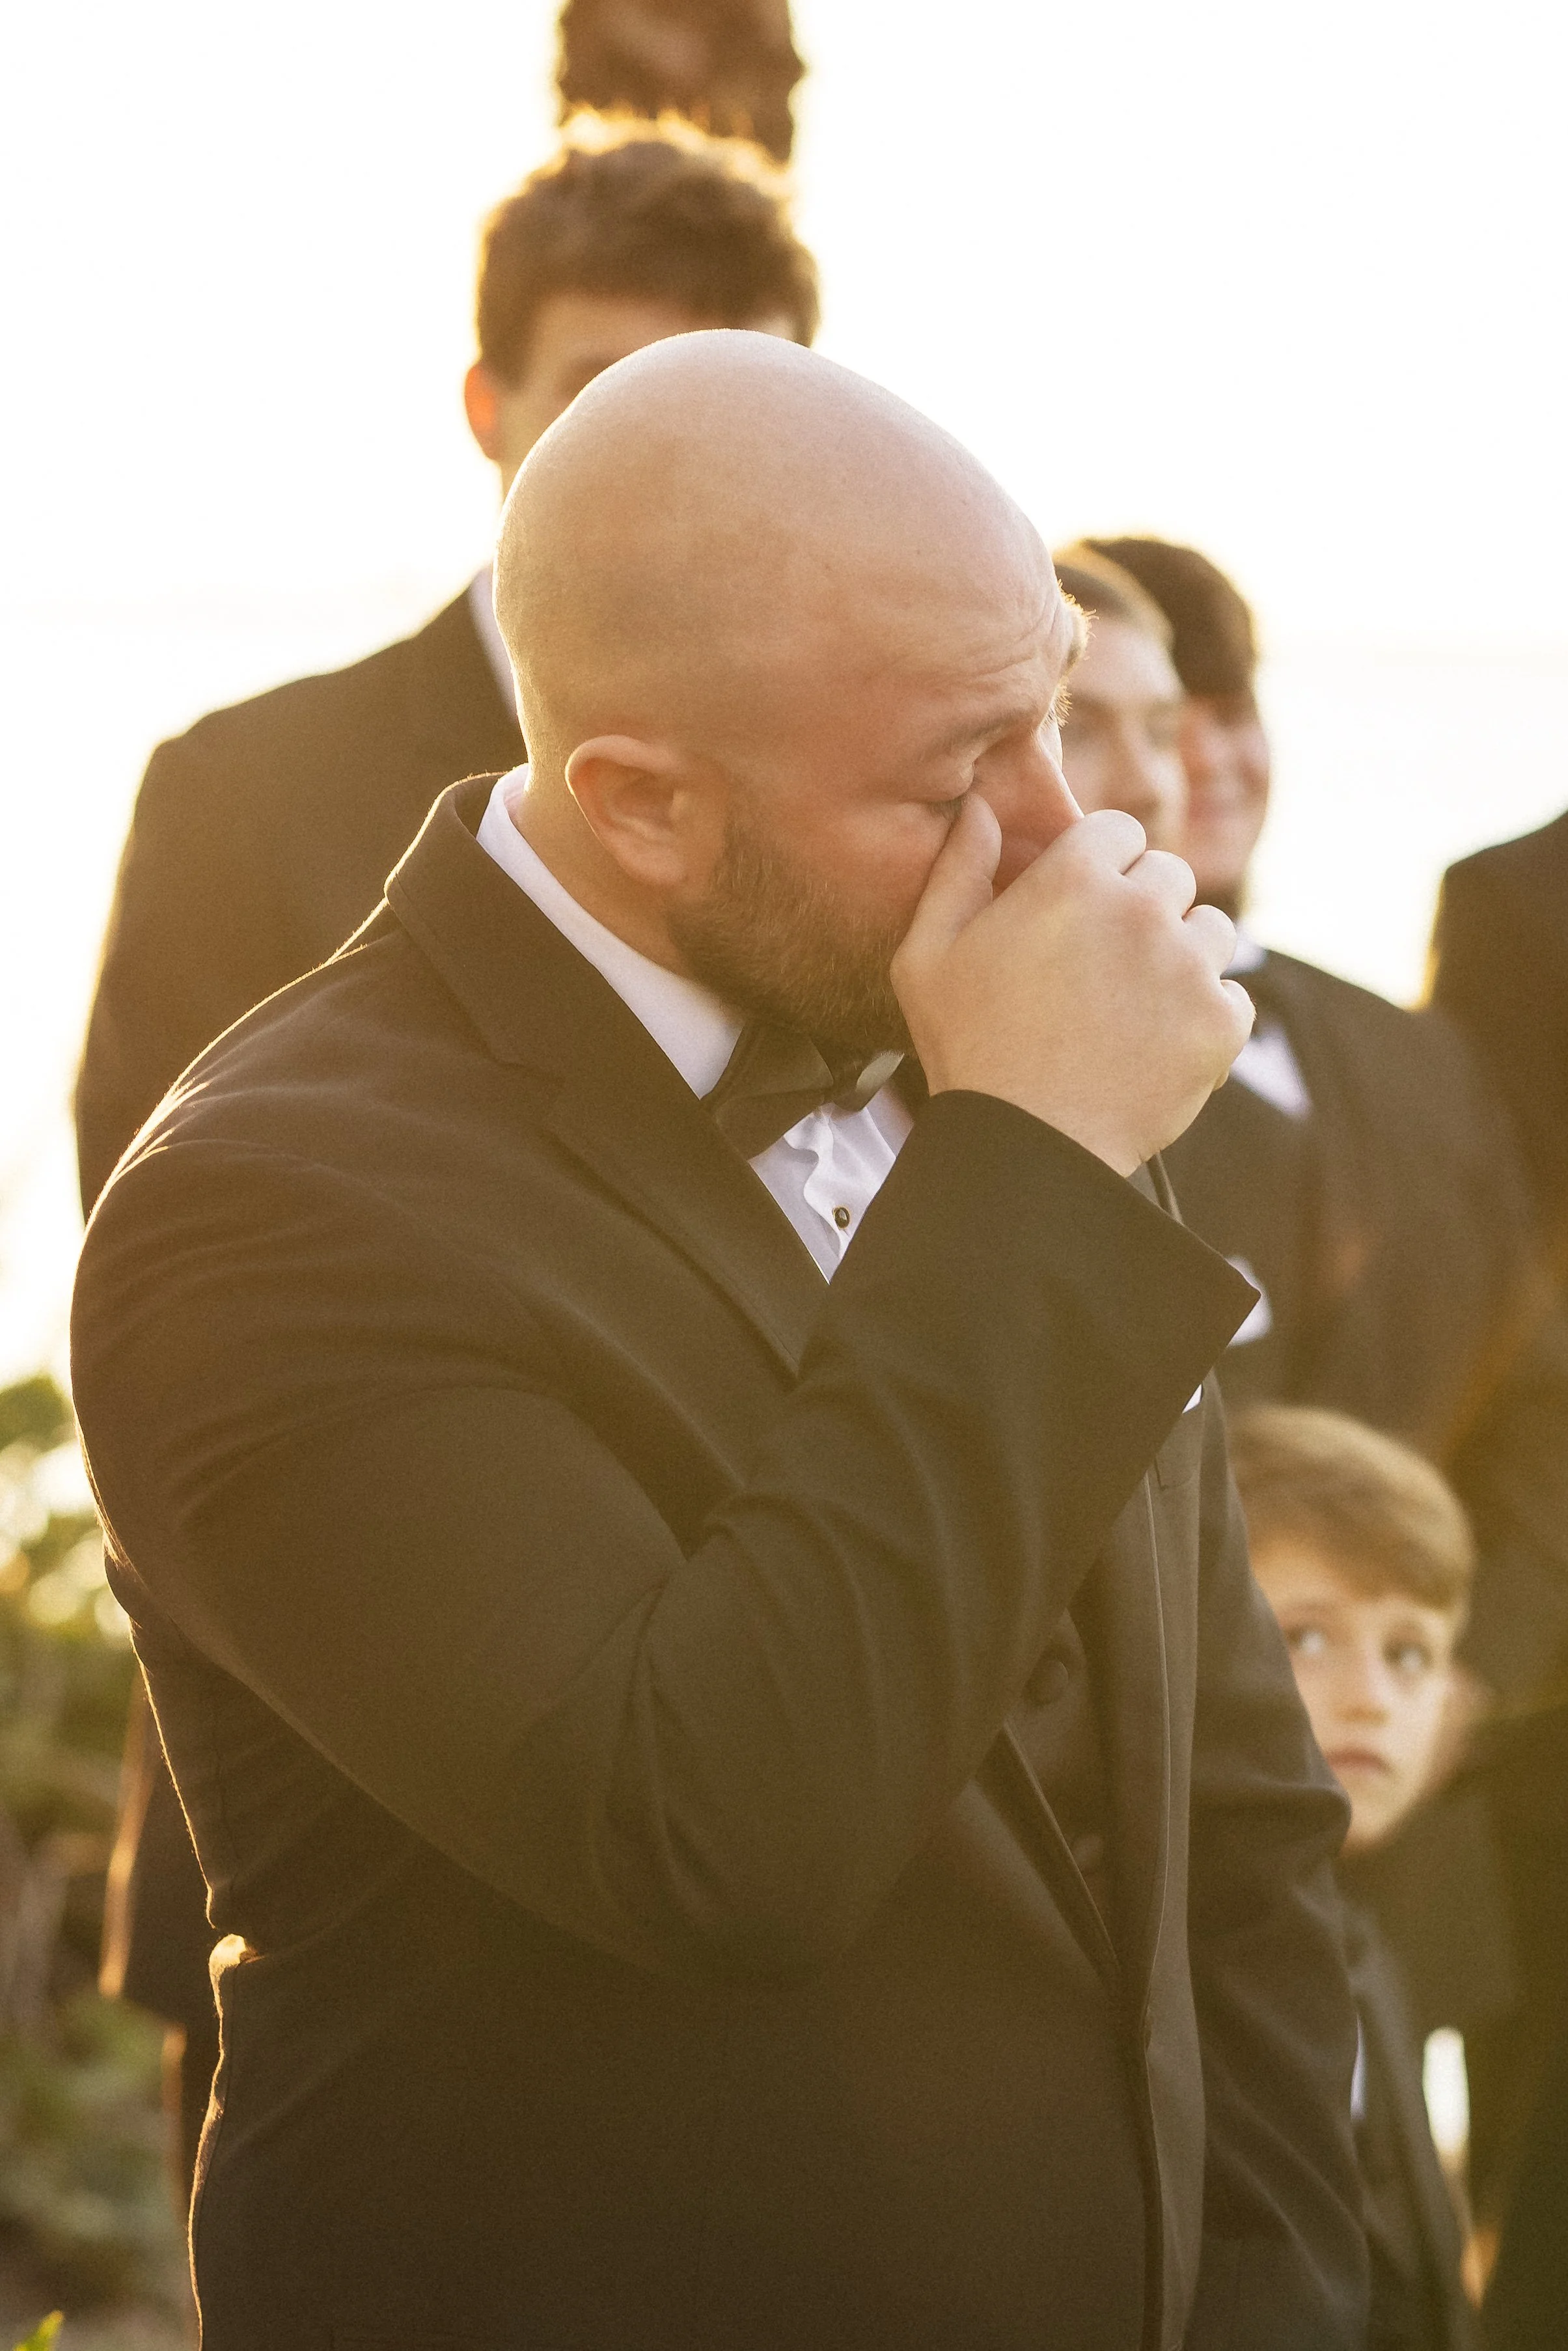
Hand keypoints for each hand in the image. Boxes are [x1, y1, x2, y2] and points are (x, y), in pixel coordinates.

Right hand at [892, 796, 1253, 1174]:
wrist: (1025, 1145)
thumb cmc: (969, 1050)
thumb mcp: (929, 955)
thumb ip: (957, 870)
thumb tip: (980, 808)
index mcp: (1072, 877)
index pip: (1119, 830)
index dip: (1101, 865)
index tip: (1085, 904)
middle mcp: (1141, 907)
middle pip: (1170, 874)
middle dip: (1144, 906)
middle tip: (1106, 962)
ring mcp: (1187, 964)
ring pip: (1213, 929)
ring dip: (1183, 955)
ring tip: (1136, 1003)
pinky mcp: (1219, 1020)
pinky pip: (1234, 995)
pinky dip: (1206, 1017)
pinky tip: (1160, 1042)